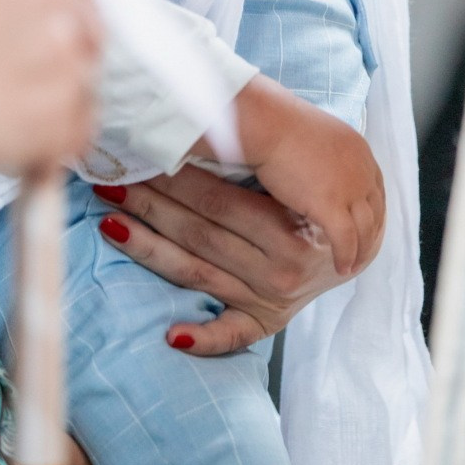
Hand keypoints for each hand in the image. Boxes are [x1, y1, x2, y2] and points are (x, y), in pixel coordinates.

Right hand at [0, 0, 100, 192]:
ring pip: (86, 73)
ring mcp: (65, 52)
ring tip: (4, 107)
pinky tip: (15, 136)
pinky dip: (57, 137)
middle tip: (18, 73)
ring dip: (58, 91)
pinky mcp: (65, 110)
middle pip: (88, 19)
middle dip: (61, 47)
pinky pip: (82, 124)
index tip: (51, 17)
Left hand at [93, 167, 344, 355]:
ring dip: (150, 248)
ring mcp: (271, 300)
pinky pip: (232, 336)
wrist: (354, 246)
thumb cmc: (317, 203)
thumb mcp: (303, 181)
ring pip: (198, 272)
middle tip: (112, 182)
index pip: (219, 203)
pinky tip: (172, 334)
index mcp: (293, 232)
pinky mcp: (266, 323)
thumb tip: (200, 126)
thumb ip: (258, 169)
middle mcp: (282, 270)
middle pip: (201, 234)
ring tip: (110, 223)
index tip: (140, 160)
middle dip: (152, 205)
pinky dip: (204, 338)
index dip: (176, 181)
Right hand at [236, 74, 384, 276]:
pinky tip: (342, 268)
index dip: (373, 211)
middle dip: (373, 234)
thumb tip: (316, 166)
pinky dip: (346, 256)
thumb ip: (323, 155)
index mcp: (358, 150)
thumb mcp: (314, 137)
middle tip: (365, 253)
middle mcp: (362, 169)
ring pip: (365, 230)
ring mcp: (350, 188)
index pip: (375, 188)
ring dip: (362, 251)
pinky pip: (346, 240)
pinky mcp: (332, 205)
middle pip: (376, 211)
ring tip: (353, 267)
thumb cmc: (276, 125)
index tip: (367, 227)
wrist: (266, 123)